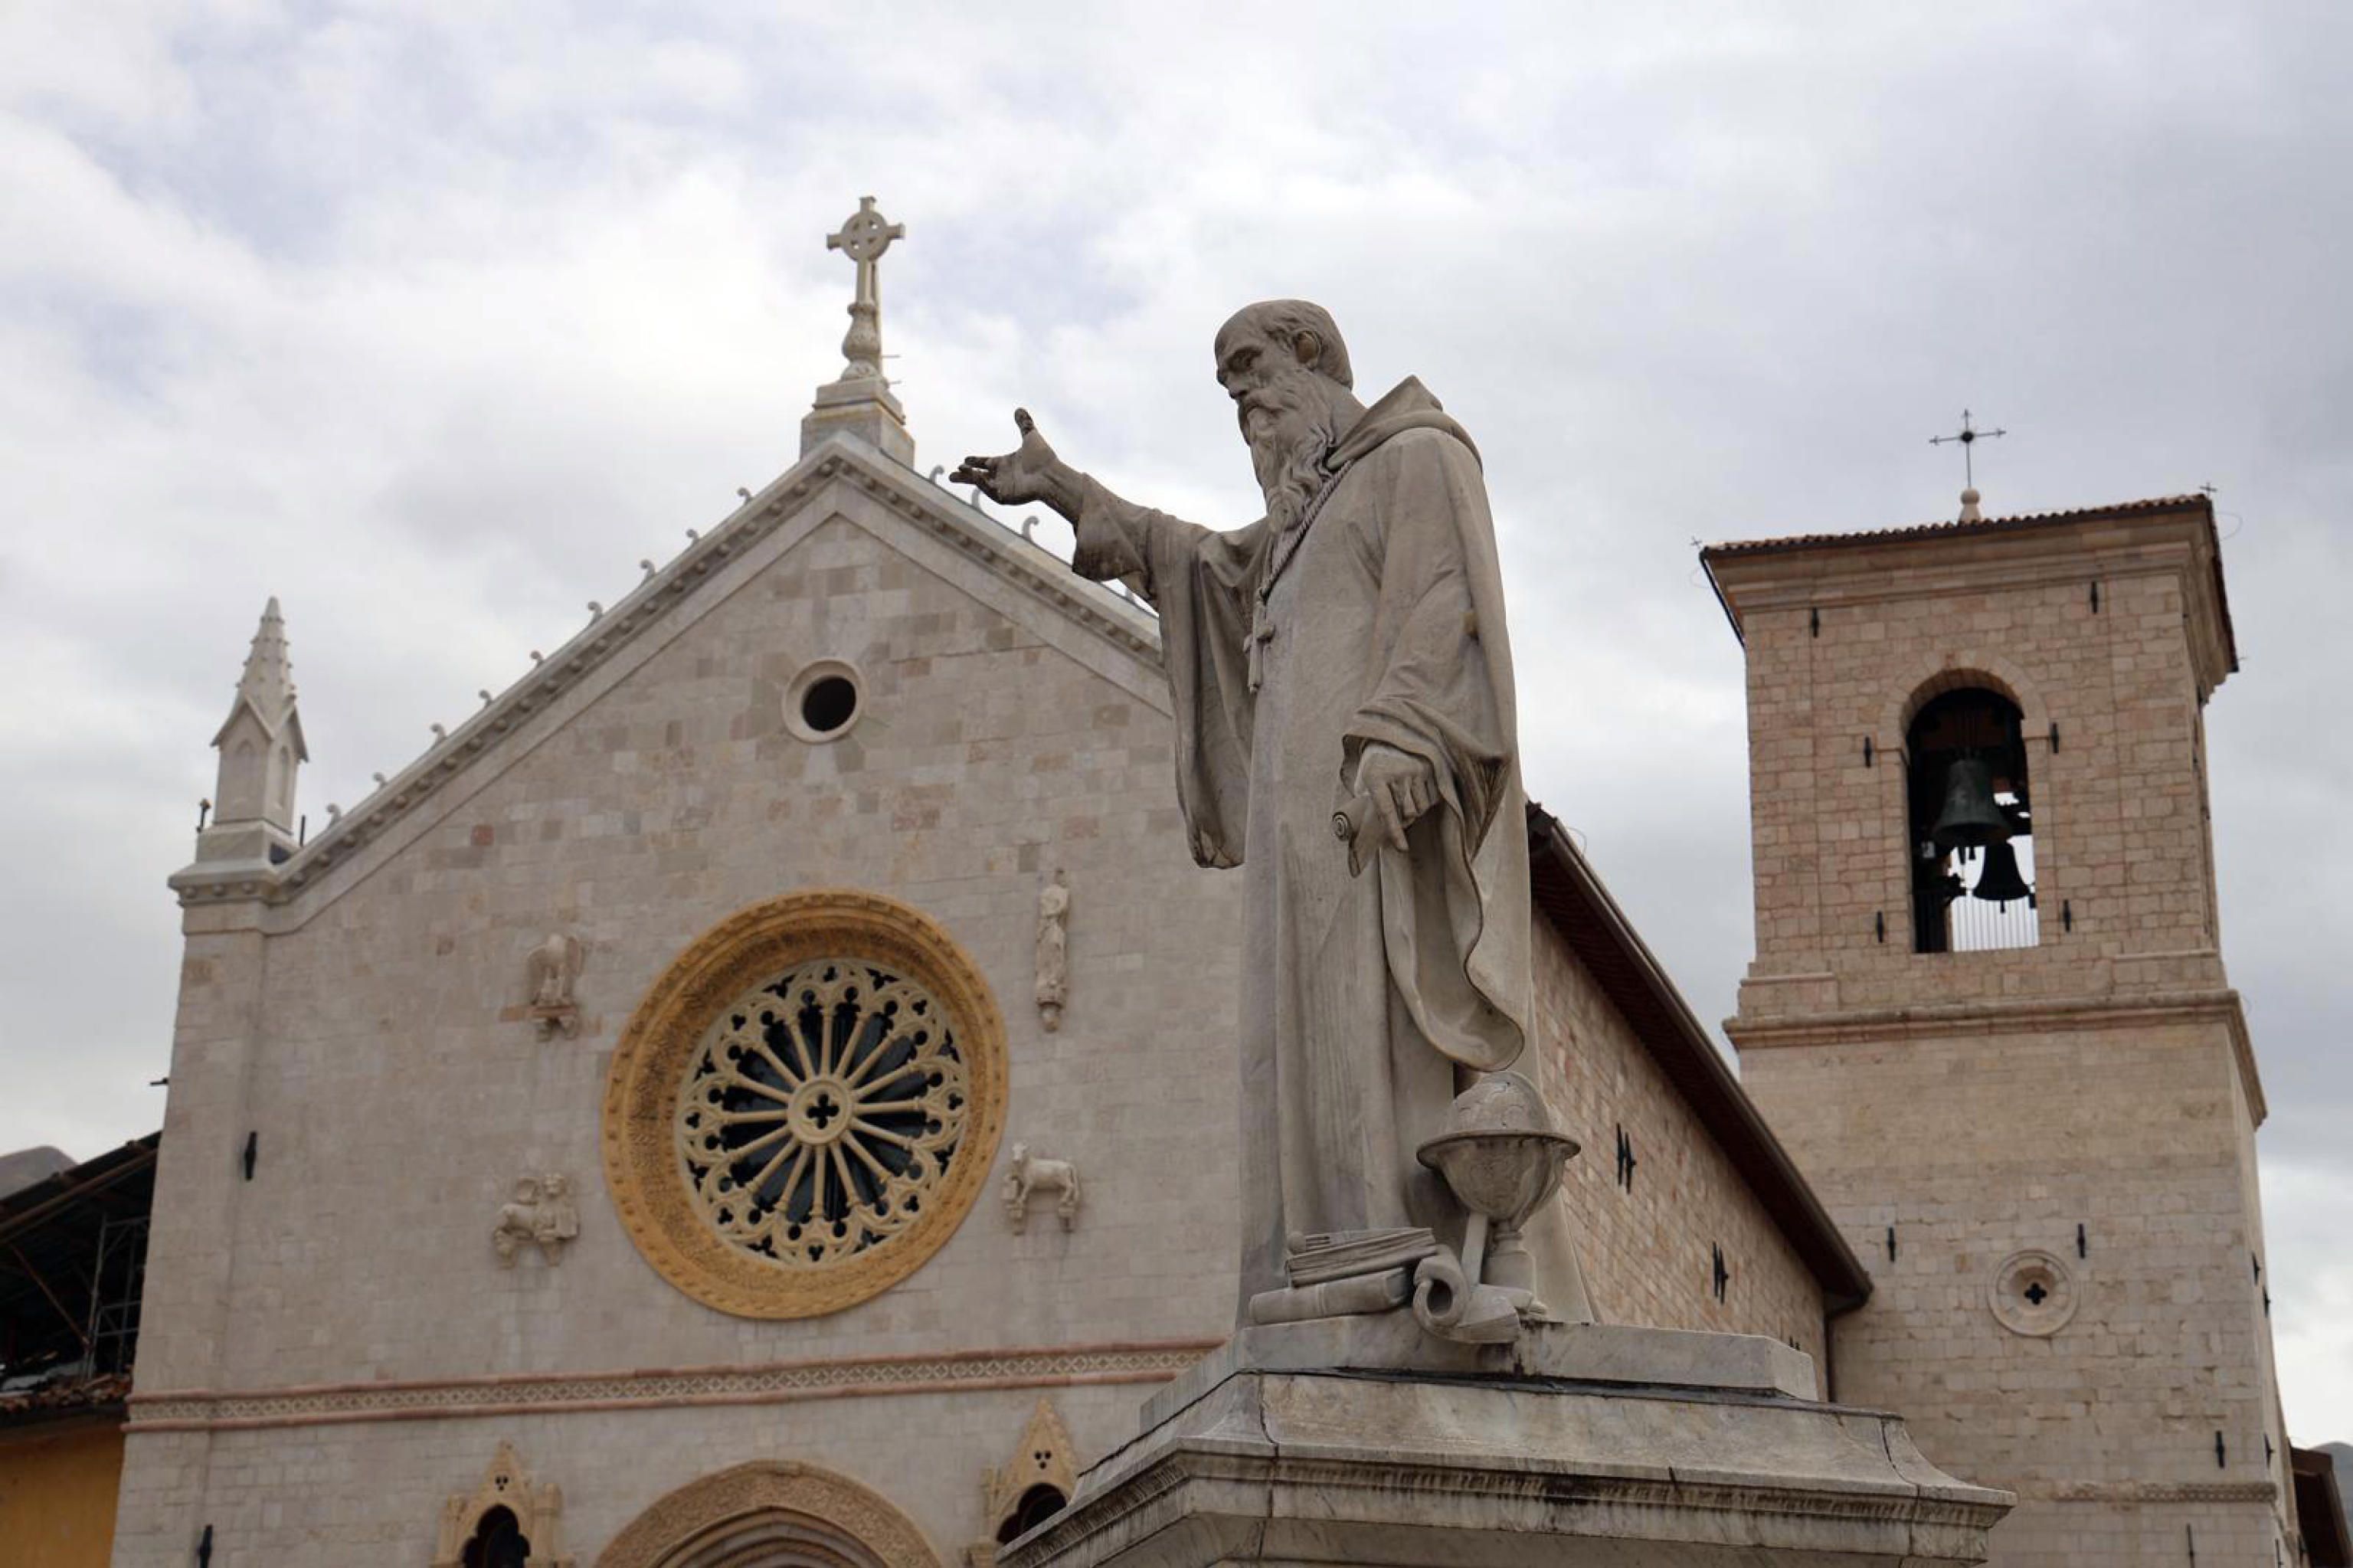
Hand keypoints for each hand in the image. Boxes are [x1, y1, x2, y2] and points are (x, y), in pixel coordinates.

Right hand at [952, 408, 1076, 513]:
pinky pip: (989, 490)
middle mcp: (1002, 476)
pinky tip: (975, 475)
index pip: (986, 463)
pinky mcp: (1006, 497)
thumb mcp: (1031, 437)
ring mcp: (1003, 487)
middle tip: (951, 475)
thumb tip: (1019, 409)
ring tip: (958, 473)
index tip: (965, 459)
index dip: (975, 462)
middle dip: (965, 476)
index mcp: (1005, 464)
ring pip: (981, 484)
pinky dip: (981, 484)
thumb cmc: (1043, 458)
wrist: (1051, 474)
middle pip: (978, 476)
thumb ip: (1024, 424)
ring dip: (970, 479)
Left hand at [1355, 743, 1435, 851]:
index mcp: (1375, 776)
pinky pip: (1431, 798)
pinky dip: (1425, 800)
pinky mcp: (1428, 768)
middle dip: (1404, 818)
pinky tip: (1415, 789)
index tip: (1402, 848)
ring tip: (1405, 796)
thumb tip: (1369, 834)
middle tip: (1398, 811)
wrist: (1387, 739)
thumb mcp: (1364, 783)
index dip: (1394, 832)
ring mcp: (1414, 769)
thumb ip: (1368, 806)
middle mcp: (1397, 772)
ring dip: (1415, 809)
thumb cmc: (1374, 768)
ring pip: (1421, 808)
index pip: (1386, 810)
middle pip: (1408, 813)